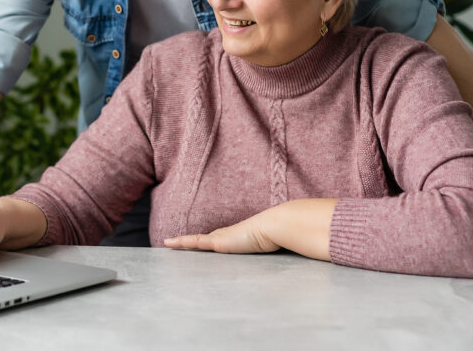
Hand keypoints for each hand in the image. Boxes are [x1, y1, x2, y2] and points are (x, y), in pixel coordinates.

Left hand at [164, 199, 335, 258]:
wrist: (282, 225)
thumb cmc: (286, 235)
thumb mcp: (282, 246)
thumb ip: (287, 247)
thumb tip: (305, 248)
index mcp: (243, 237)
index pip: (224, 238)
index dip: (212, 240)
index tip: (205, 242)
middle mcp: (230, 235)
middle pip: (207, 239)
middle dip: (193, 242)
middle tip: (178, 243)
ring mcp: (223, 237)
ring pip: (197, 241)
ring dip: (182, 242)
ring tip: (167, 243)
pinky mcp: (218, 241)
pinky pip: (195, 242)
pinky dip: (181, 242)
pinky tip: (169, 243)